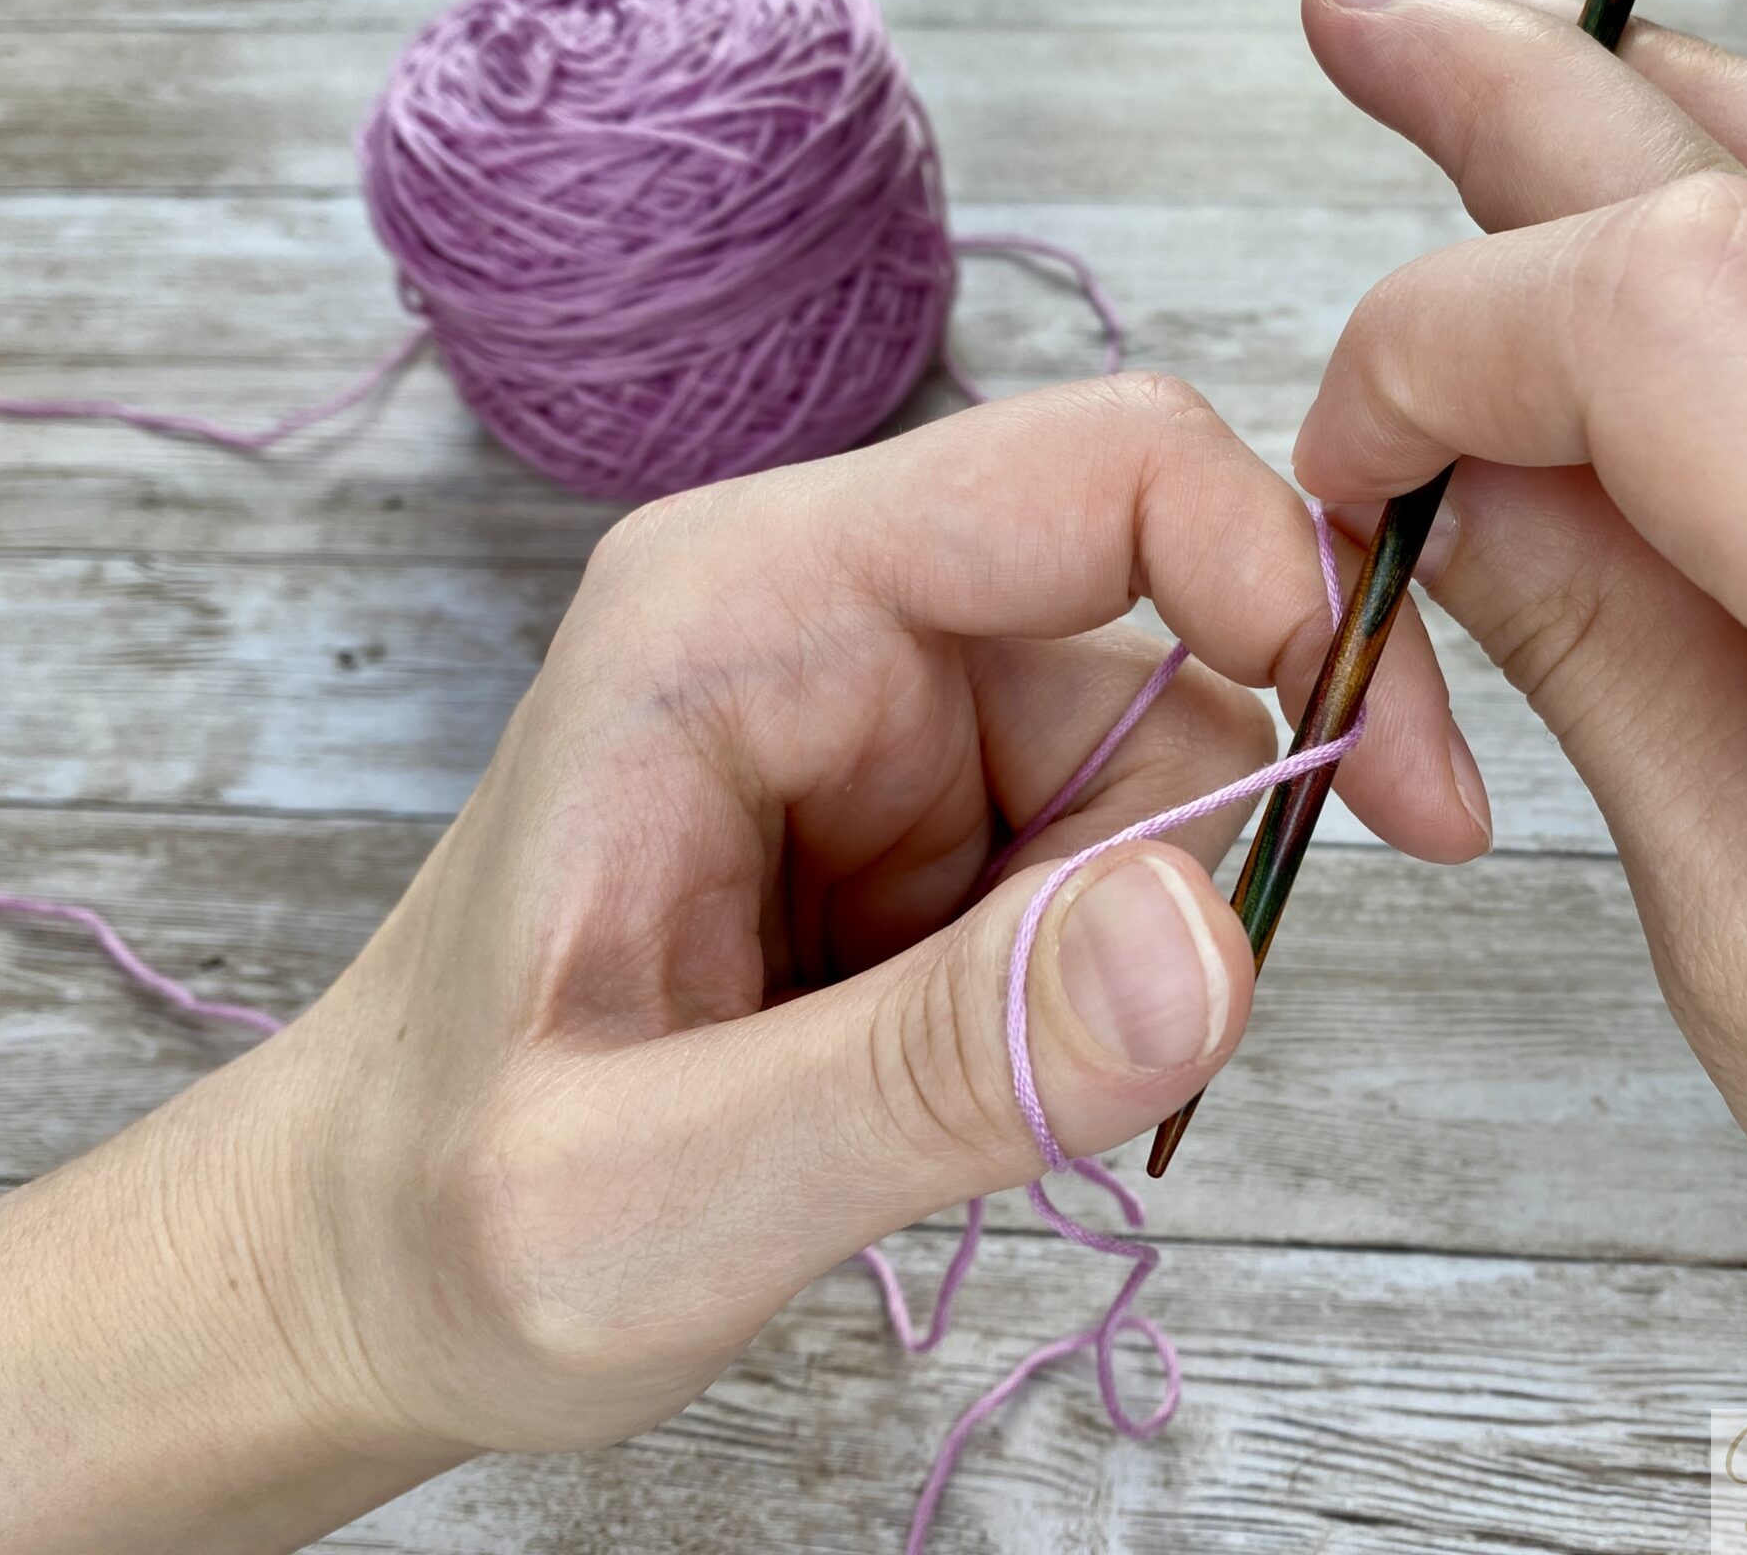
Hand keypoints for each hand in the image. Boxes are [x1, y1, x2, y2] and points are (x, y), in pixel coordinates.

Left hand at [298, 372, 1483, 1456]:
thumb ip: (930, 1069)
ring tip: (939, 1106)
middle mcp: (827, 627)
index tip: (1386, 785)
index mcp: (741, 613)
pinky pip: (1107, 868)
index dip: (1278, 576)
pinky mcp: (920, 828)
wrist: (360, 1271)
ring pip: (1156, 783)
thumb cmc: (441, 1213)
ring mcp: (883, 727)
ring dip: (1119, 956)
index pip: (1089, 476)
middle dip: (1186, 862)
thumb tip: (1210, 945)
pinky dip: (1090, 991)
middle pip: (1164, 651)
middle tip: (1090, 1064)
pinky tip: (952, 1088)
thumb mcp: (657, 1187)